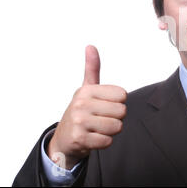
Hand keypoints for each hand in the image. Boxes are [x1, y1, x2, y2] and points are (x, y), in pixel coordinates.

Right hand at [48, 45, 126, 169]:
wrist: (64, 139)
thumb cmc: (81, 112)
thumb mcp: (86, 89)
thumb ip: (92, 68)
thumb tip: (90, 46)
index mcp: (87, 90)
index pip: (122, 95)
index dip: (118, 102)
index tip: (104, 105)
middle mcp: (81, 104)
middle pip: (122, 111)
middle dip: (116, 118)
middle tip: (101, 119)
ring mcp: (79, 121)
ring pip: (116, 126)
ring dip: (111, 131)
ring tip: (98, 128)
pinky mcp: (79, 139)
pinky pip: (108, 141)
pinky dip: (104, 142)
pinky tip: (93, 138)